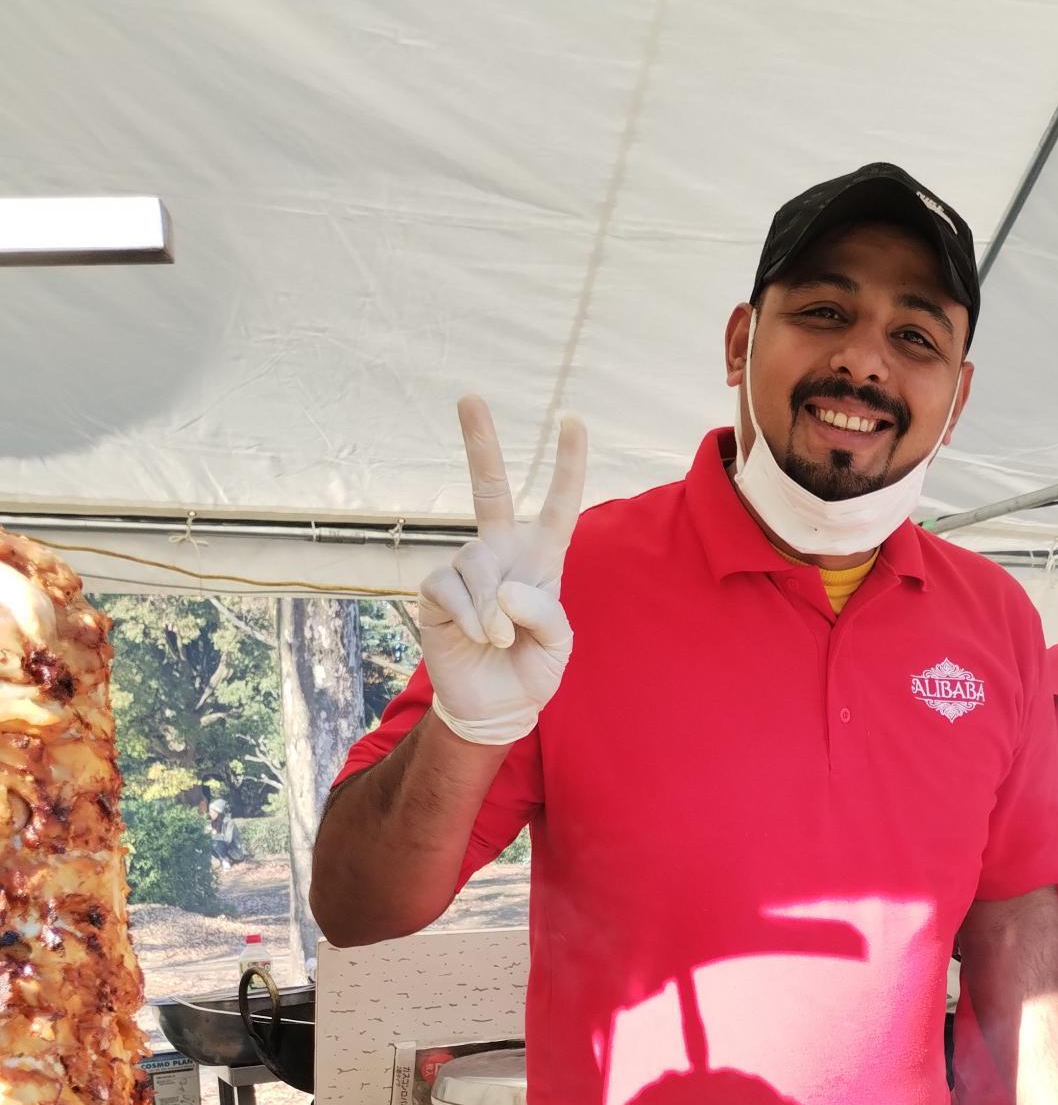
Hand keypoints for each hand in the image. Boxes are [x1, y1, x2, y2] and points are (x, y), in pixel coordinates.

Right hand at [418, 396, 587, 746]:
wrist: (495, 708)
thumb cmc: (531, 671)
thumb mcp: (559, 647)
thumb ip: (545, 614)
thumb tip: (505, 589)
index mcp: (541, 560)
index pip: (556, 507)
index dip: (566, 466)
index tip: (572, 420)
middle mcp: (502, 554)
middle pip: (488, 489)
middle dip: (480, 443)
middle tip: (469, 396)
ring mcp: (467, 571)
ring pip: (476, 560)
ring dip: (491, 604)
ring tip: (498, 638)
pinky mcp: (438, 592)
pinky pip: (450, 585)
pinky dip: (469, 613)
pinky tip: (476, 634)